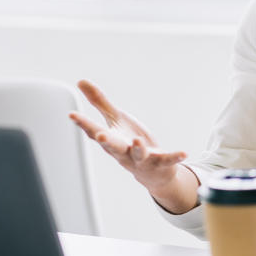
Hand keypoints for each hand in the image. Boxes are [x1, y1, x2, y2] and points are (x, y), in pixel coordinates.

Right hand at [68, 79, 197, 213]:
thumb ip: (99, 102)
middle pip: (113, 147)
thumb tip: (81, 81)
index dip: (83, 124)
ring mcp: (142, 160)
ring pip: (138, 156)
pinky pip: (168, 160)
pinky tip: (183, 152)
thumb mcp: (115, 120)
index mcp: (112, 140)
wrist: (152, 173)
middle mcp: (123, 152)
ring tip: (137, 141)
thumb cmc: (130, 143)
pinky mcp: (160, 162)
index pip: (94, 132)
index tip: (72, 115)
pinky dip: (175, 157)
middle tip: (99, 134)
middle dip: (106, 142)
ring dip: (138, 150)